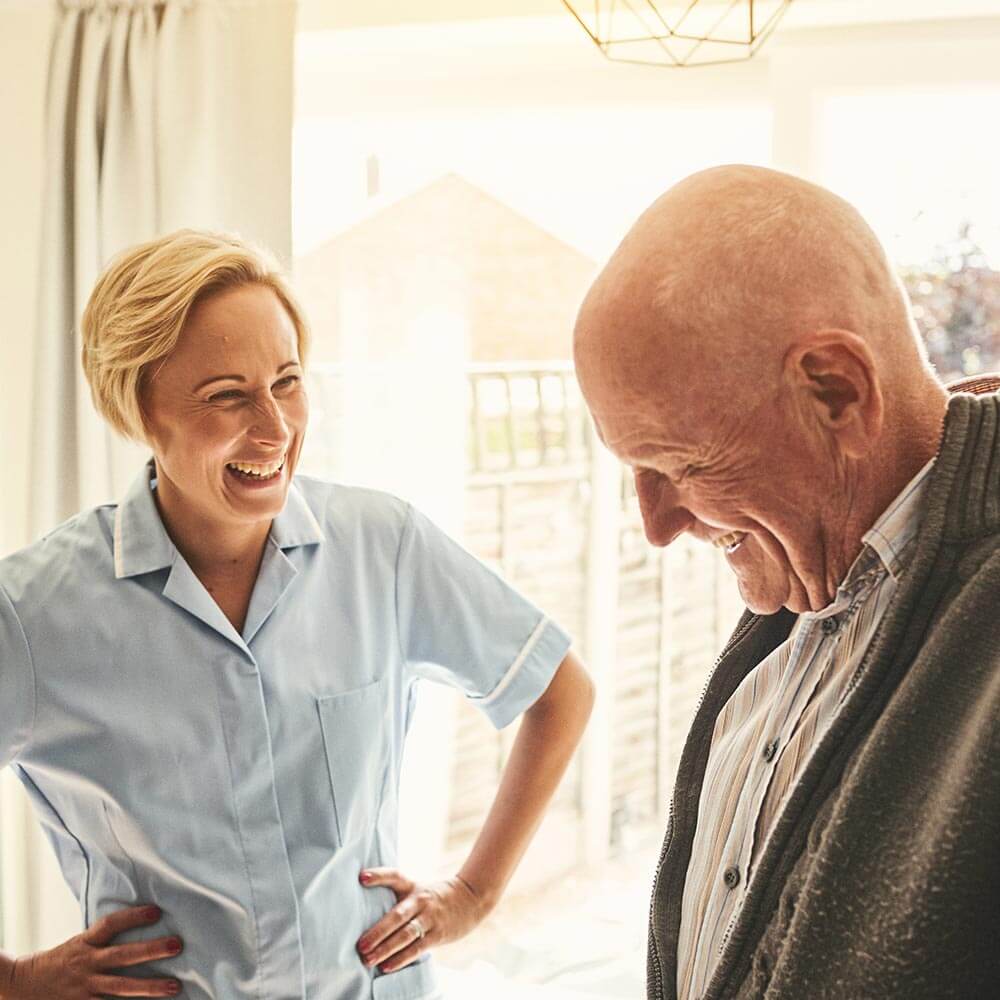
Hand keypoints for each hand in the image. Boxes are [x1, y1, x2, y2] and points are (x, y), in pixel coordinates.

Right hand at [3, 905, 182, 998]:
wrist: (22, 986)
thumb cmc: (57, 962)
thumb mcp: (78, 944)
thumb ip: (102, 939)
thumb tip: (137, 921)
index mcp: (84, 944)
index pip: (110, 925)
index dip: (132, 917)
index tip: (156, 910)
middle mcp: (86, 964)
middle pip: (122, 955)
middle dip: (151, 950)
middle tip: (177, 945)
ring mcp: (85, 988)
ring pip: (121, 987)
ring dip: (149, 987)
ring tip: (175, 986)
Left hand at [356, 869, 489, 973]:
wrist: (470, 898)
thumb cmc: (435, 897)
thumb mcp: (418, 889)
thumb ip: (398, 898)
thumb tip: (367, 914)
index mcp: (412, 887)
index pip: (394, 876)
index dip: (379, 876)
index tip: (362, 877)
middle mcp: (420, 900)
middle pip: (397, 915)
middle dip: (377, 932)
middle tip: (360, 945)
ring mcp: (430, 917)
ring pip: (406, 934)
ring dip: (386, 948)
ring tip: (369, 959)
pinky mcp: (438, 934)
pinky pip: (417, 948)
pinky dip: (401, 958)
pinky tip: (387, 966)